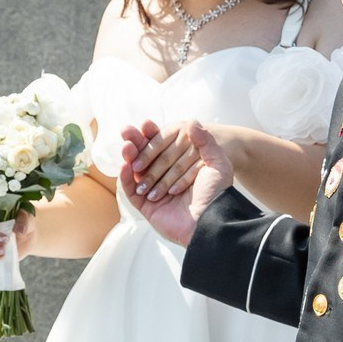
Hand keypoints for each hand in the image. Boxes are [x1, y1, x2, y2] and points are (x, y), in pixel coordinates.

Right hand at [123, 118, 233, 247]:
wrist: (213, 220)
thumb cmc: (217, 193)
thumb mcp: (217, 163)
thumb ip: (205, 141)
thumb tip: (191, 121)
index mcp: (179, 167)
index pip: (161, 147)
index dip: (152, 135)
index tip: (148, 124)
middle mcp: (165, 178)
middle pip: (144, 157)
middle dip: (135, 142)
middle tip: (127, 130)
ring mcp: (154, 192)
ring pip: (135, 172)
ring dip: (129, 157)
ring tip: (127, 146)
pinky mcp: (146, 207)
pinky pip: (131, 192)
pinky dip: (126, 178)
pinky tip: (125, 166)